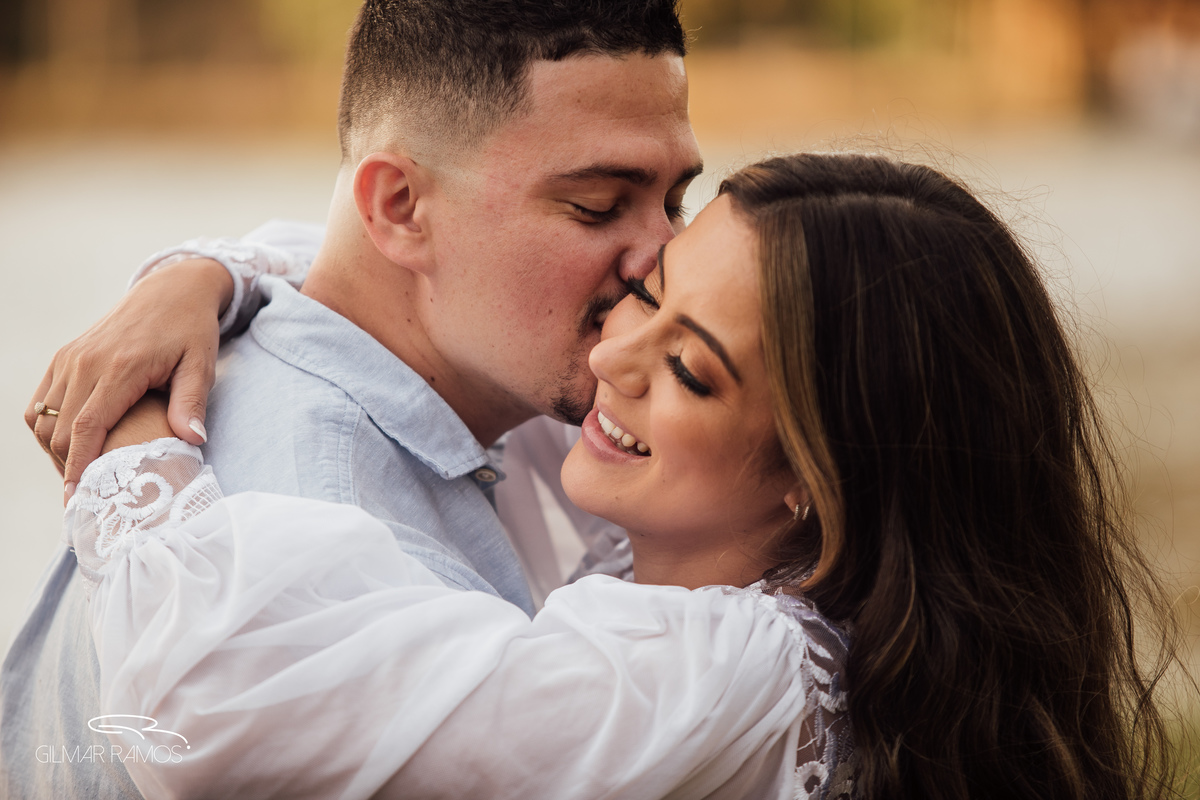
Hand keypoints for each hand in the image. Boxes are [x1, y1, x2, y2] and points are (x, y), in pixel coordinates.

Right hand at [26, 258, 232, 499]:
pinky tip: (73, 448)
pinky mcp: (64, 358)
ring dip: (56, 453)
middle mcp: (85, 362)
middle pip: (60, 430)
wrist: (171, 290)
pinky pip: (40, 403)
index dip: (79, 468)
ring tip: (82, 478)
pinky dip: (48, 430)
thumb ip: (191, 402)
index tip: (78, 501)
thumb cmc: (191, 330)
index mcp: (120, 367)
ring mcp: (69, 359)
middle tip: (87, 501)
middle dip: (68, 469)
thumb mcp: (201, 364)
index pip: (88, 427)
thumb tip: (192, 441)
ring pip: (42, 420)